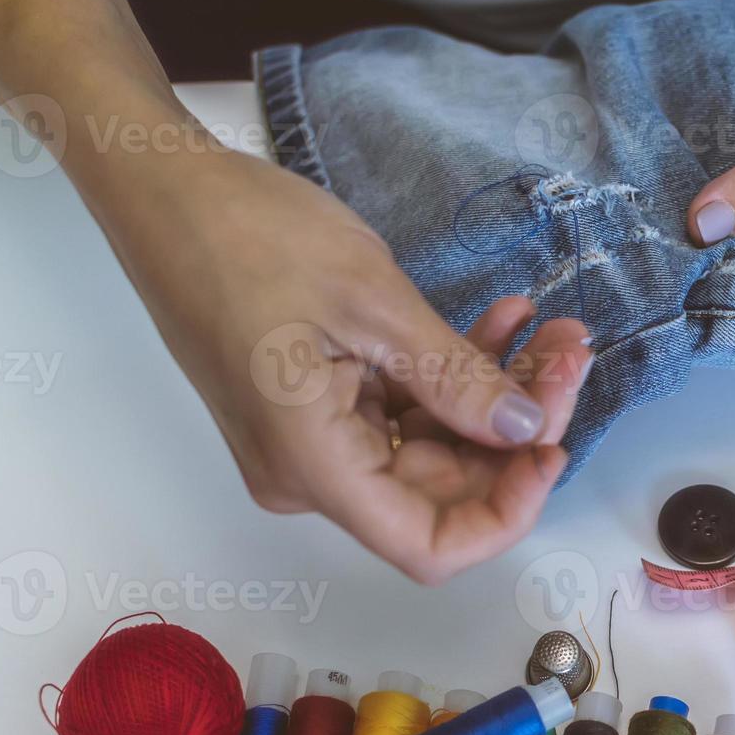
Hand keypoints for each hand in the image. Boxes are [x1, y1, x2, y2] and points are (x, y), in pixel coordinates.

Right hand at [93, 145, 590, 583]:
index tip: (553, 445)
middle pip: (443, 487)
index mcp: (314, 465)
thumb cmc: (246, 236)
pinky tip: (501, 324)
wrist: (164, 189)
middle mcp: (312, 472)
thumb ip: (454, 378)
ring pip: (431, 443)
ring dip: (495, 392)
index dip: (505, 512)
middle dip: (518, 427)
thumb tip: (525, 430)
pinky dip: (452, 372)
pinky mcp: (317, 401)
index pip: (428, 545)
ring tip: (551, 329)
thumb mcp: (371, 302)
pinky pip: (403, 408)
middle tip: (570, 352)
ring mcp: (313, 438)